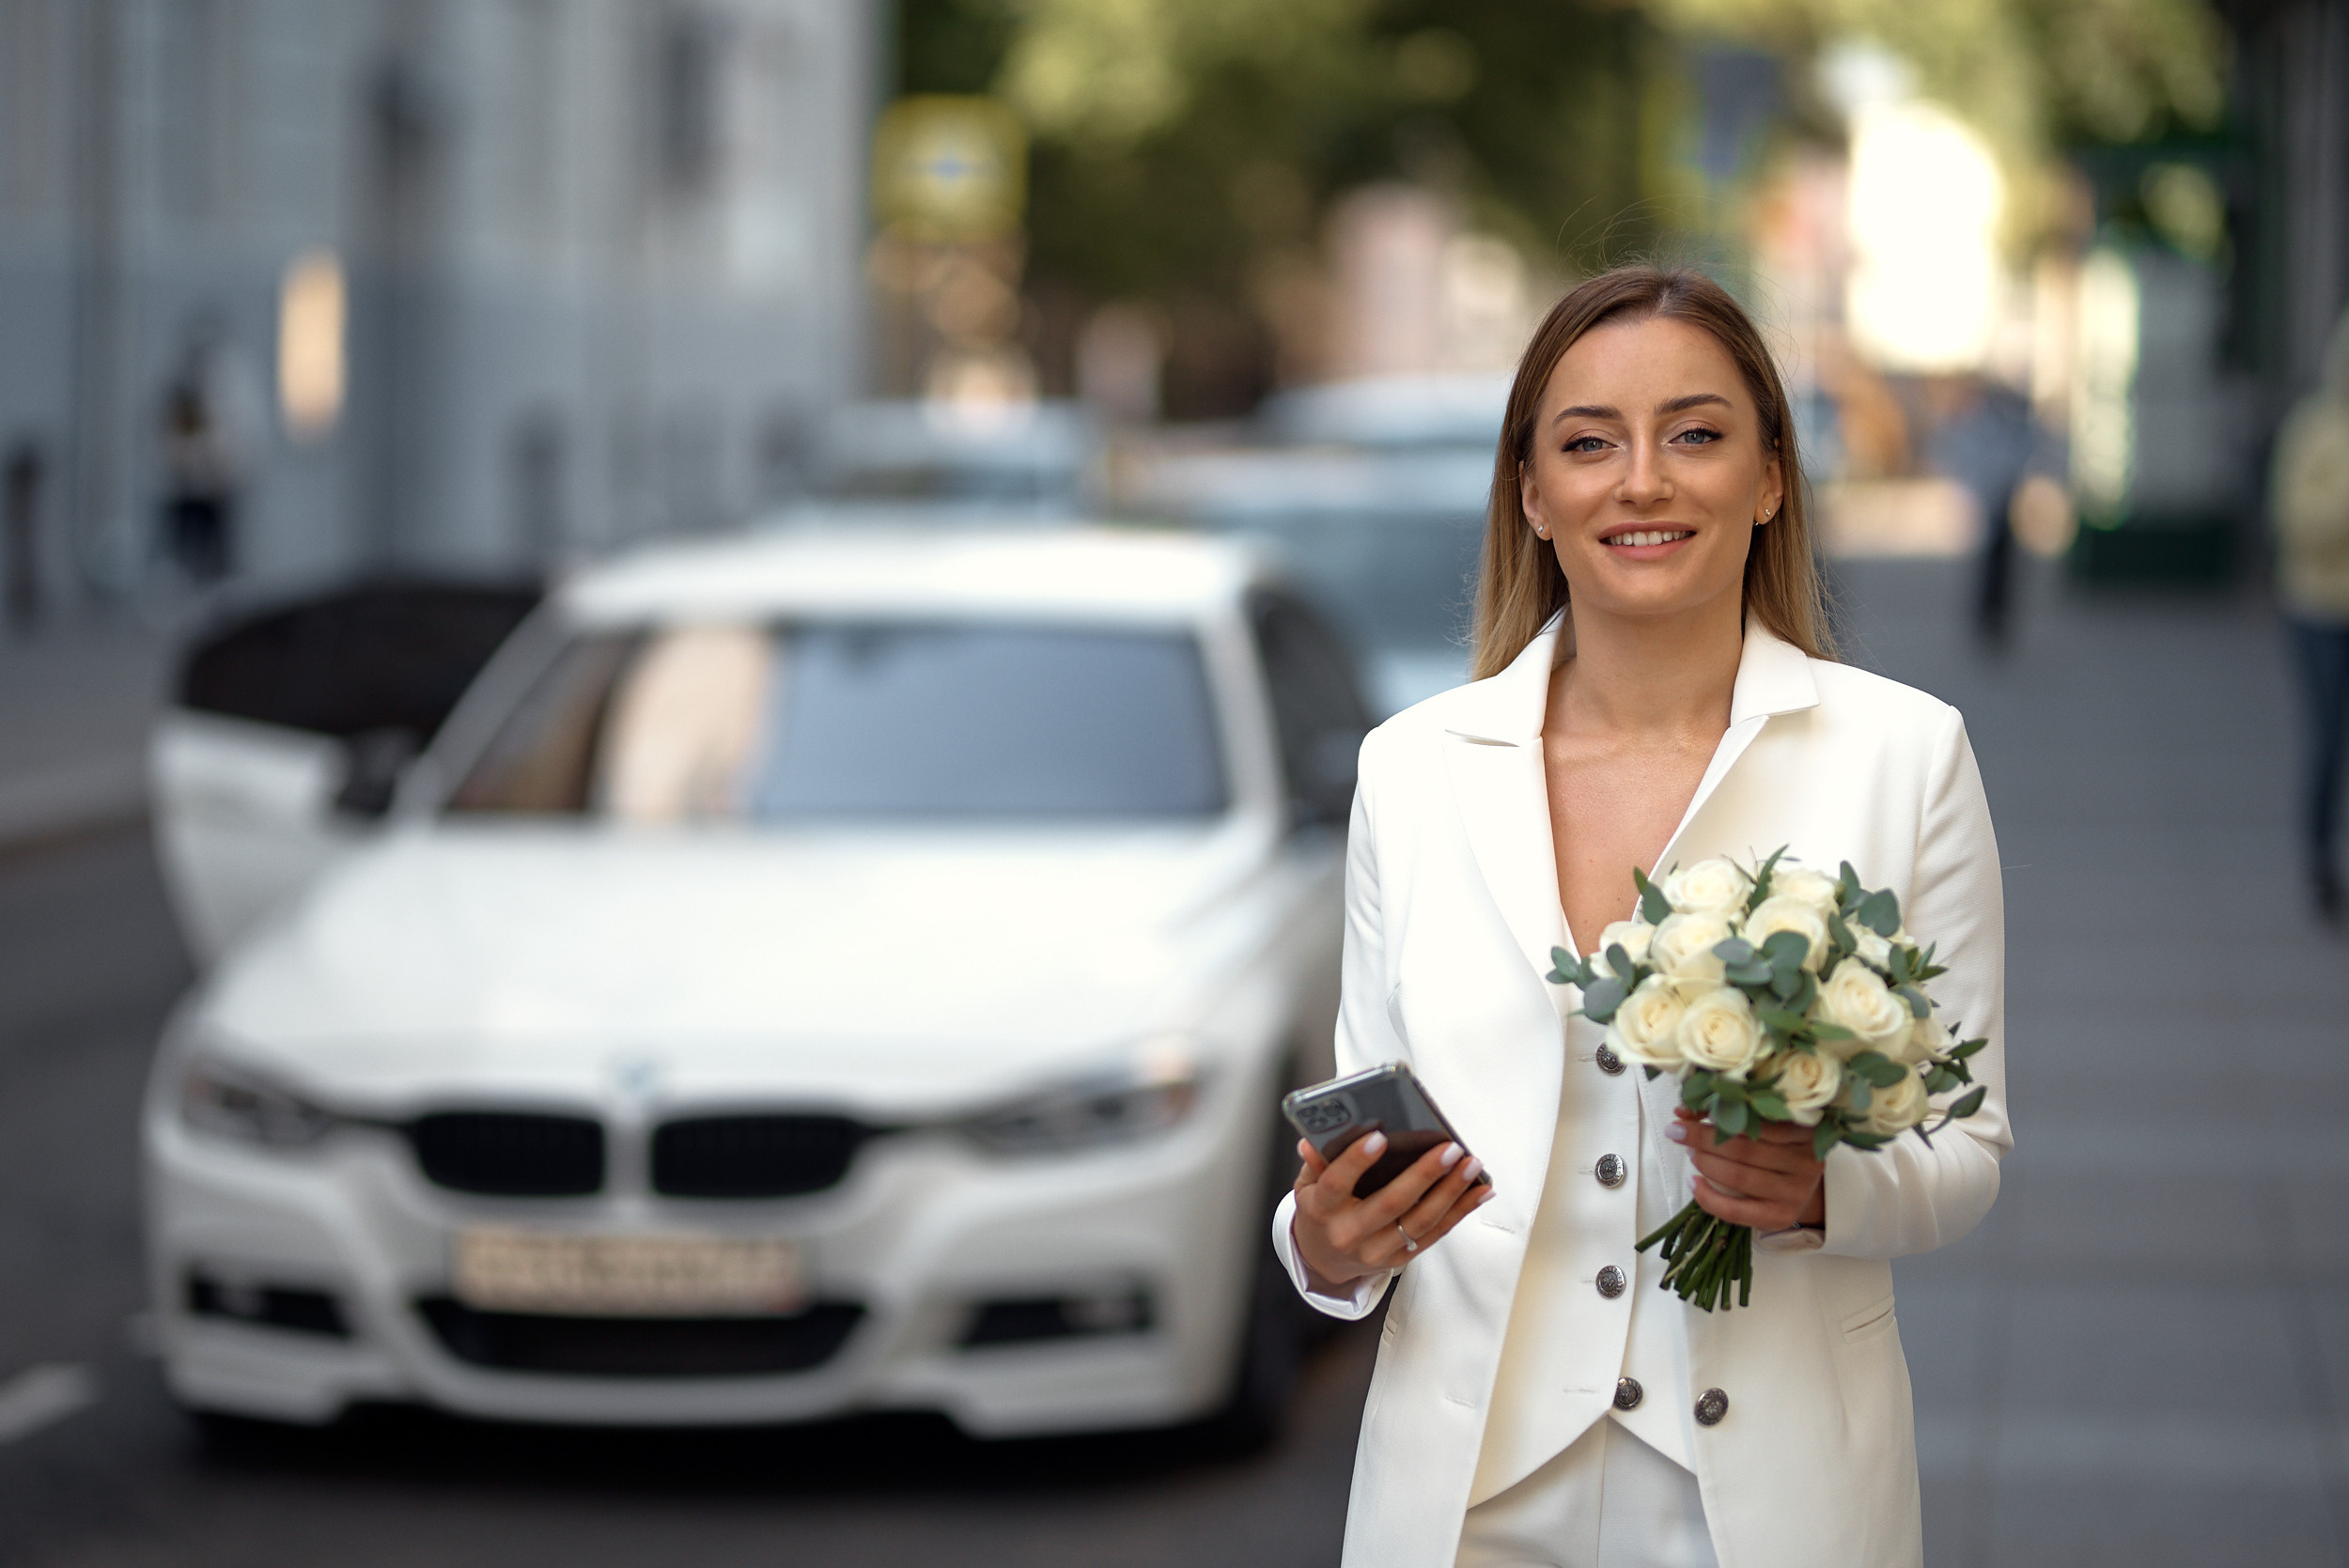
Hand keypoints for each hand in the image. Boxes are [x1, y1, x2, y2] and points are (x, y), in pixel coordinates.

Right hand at [1290, 1133, 1493, 1290]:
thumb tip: (1315, 1137)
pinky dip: (1460, 1211)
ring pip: (1420, 1221)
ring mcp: (1377, 1250)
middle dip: (1424, 1174)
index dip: (1356, 1160)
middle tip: (1448, 1150)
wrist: (1323, 1261)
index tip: (1379, 1137)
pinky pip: (1435, 1234)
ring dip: (1451, 1192)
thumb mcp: (1307, 1186)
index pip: (1337, 1183)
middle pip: (1391, 1203)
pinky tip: (1478, 1191)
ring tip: (1470, 1165)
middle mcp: (1349, 1233)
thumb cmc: (1320, 1213)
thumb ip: (1316, 1161)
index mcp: (1322, 1210)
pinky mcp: (1399, 1258)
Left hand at [1671, 1108, 1826, 1232]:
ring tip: (1690, 1153)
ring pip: (1739, 1177)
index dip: (1716, 1115)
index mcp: (1805, 1129)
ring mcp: (1796, 1191)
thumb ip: (1728, 1111)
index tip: (1685, 1113)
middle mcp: (1805, 1161)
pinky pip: (1736, 1210)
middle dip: (1703, 1139)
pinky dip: (1708, 1197)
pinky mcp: (1782, 1216)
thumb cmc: (1775, 1146)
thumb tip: (1683, 1110)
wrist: (1798, 1185)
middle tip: (1679, 1132)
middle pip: (1744, 1149)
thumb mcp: (1763, 1124)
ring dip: (1705, 1163)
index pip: (1756, 1119)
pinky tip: (1693, 1182)